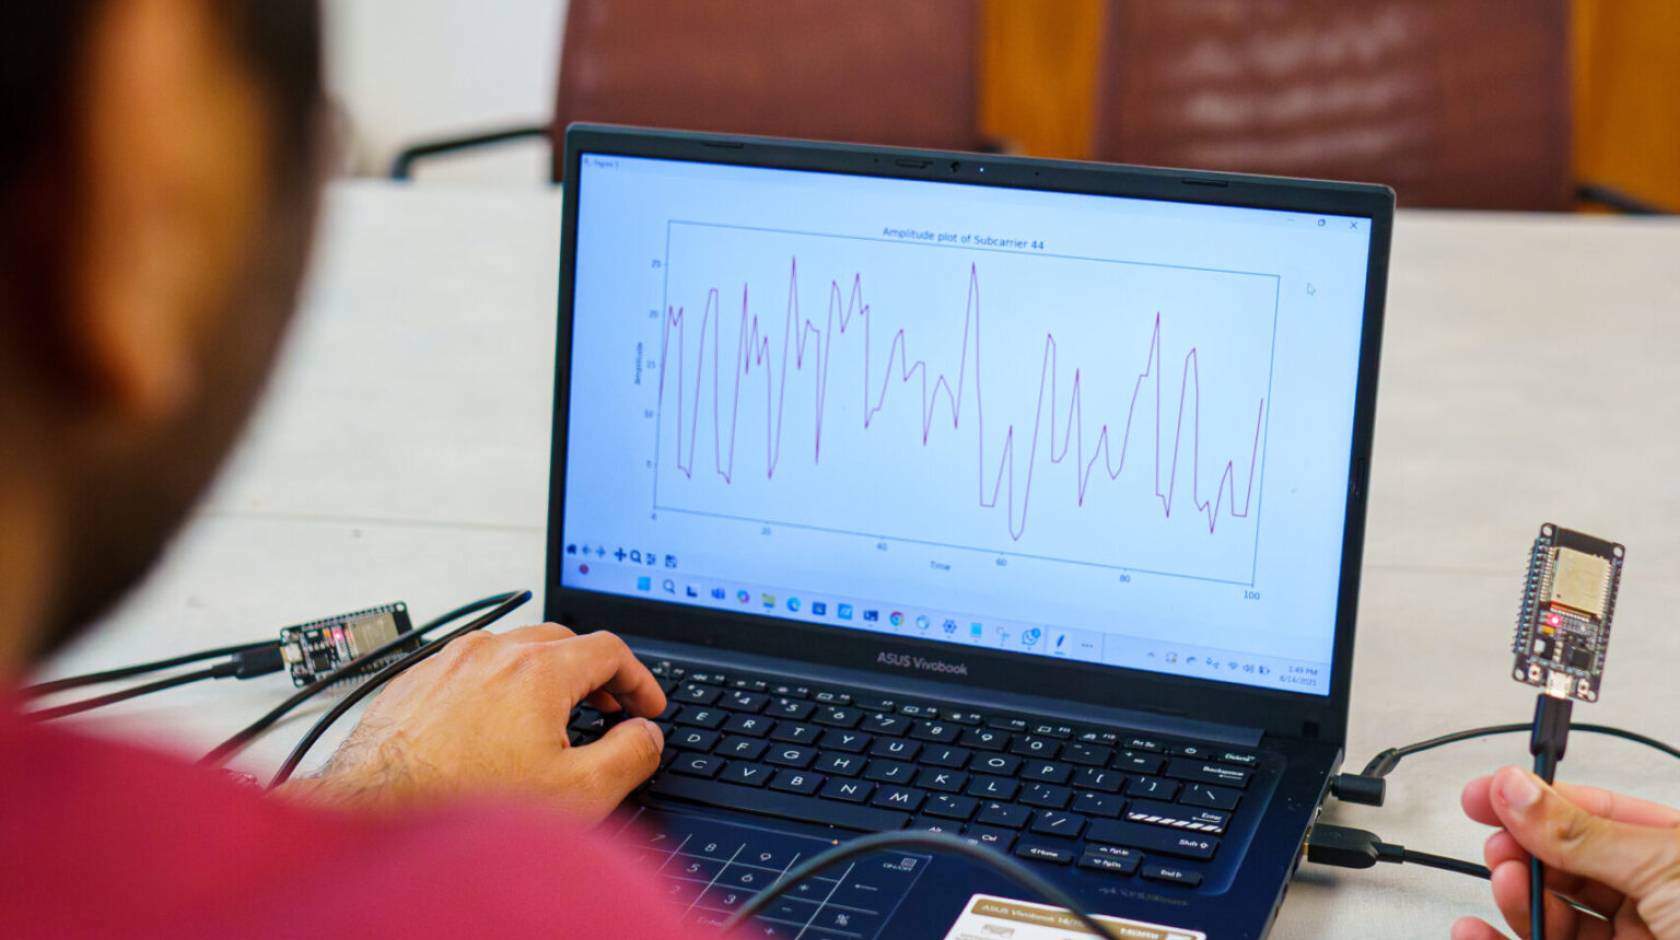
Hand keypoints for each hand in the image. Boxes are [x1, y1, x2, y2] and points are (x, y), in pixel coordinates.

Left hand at [274, 624, 666, 822]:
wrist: (374, 820)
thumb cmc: (464, 808)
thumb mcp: (578, 793)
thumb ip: (629, 755)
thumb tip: (646, 736)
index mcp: (537, 670)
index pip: (609, 650)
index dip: (639, 679)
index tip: (645, 705)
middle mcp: (490, 654)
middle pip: (561, 641)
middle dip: (593, 672)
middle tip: (607, 706)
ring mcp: (445, 664)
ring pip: (509, 650)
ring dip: (542, 675)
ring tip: (550, 716)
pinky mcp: (411, 684)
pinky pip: (465, 670)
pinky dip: (493, 688)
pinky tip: (491, 728)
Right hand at [1454, 766, 1679, 938]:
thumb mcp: (1666, 870)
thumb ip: (1581, 831)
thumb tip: (1518, 790)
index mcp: (1678, 858)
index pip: (1598, 812)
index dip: (1539, 798)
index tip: (1486, 794)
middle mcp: (1657, 902)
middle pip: (1568, 862)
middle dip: (1525, 849)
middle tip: (1500, 845)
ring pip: (1551, 912)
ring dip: (1517, 894)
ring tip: (1507, 884)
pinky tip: (1479, 930)